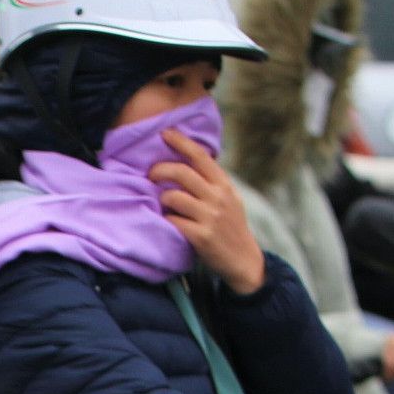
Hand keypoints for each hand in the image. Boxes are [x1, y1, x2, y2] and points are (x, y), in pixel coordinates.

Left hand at [152, 129, 266, 294]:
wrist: (243, 260)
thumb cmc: (230, 226)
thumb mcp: (229, 199)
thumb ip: (211, 182)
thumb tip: (186, 162)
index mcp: (224, 185)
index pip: (201, 156)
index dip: (181, 142)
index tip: (165, 133)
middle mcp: (218, 198)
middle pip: (181, 172)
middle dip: (160, 170)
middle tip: (150, 175)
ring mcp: (210, 217)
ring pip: (173, 196)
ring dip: (163, 199)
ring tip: (164, 204)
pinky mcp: (201, 236)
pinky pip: (173, 220)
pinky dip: (167, 219)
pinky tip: (170, 222)